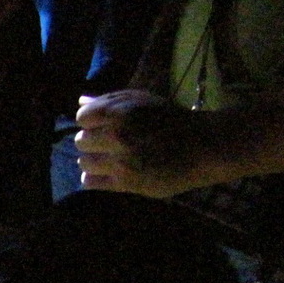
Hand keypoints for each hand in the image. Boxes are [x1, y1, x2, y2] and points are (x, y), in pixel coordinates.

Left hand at [75, 91, 202, 197]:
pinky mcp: (125, 182)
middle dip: (92, 141)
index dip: (91, 122)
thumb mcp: (145, 101)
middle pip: (81, 141)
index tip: (101, 125)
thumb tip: (80, 102)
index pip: (83, 118)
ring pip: (84, 162)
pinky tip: (106, 173)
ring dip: (93, 161)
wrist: (203, 147)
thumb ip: (111, 100)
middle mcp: (118, 136)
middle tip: (108, 144)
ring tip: (109, 159)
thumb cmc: (172, 120)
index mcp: (121, 112)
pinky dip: (92, 179)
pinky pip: (90, 183)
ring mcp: (121, 160)